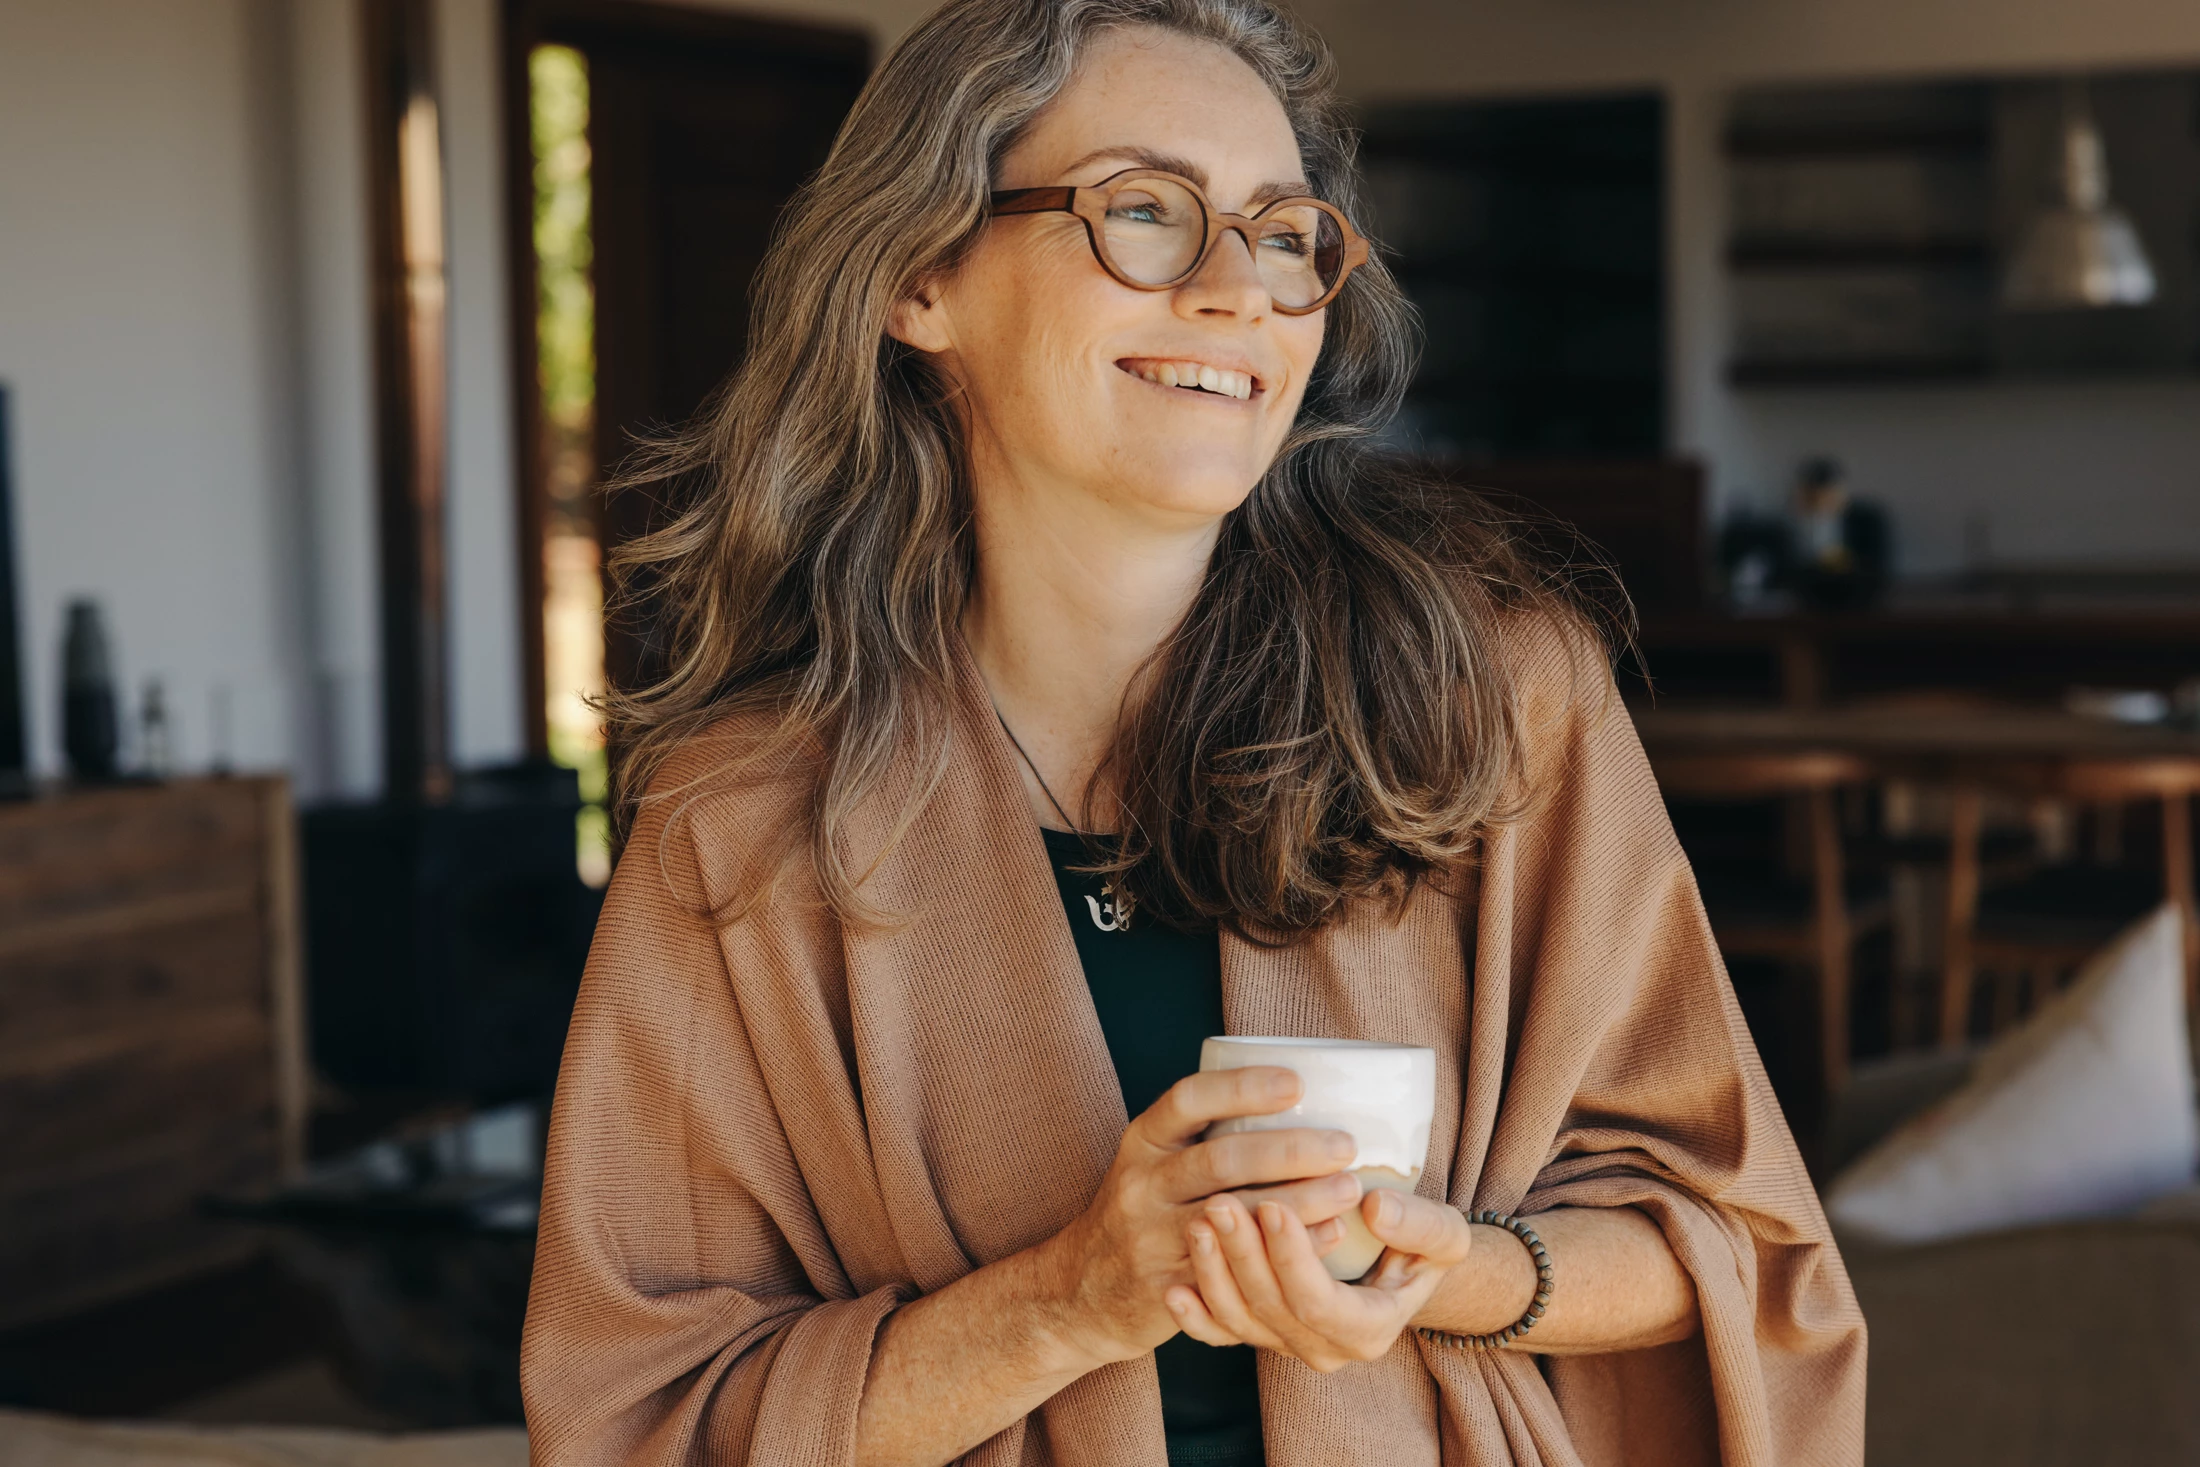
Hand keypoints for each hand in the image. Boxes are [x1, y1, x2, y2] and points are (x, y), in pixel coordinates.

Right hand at [1036, 1066, 1371, 1368]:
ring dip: (1300, 1201)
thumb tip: (1302, 1099)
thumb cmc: (1143, 1208)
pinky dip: (1288, 1250)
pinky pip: (1238, 1267)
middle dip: (1290, 1150)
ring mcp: (1152, 1238)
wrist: (1083, 1288)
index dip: (1242, 1088)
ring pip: (1234, 1217)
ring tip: (1347, 1188)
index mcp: (1142, 1141)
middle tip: (1345, 1145)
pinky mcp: (1171, 1287)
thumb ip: (1206, 1135)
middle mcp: (1142, 1184)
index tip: (1296, 1083)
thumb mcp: (1153, 1160)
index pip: (1188, 1099)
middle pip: (1221, 1159)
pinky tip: (1328, 1239)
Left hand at [1168, 1186, 1472, 1372]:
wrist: (1400, 1267)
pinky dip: (1194, 1316)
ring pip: (1238, 1321)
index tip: (1273, 1205)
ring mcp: (1285, 1344)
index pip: (1319, 1303)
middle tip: (1219, 1203)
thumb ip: (1422, 1226)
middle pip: (1270, 1309)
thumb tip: (1377, 1207)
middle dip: (1242, 1256)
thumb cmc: (1422, 1245)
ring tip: (1198, 1221)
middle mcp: (1323, 1349)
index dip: (1292, 1258)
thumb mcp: (1445, 1235)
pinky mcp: (1259, 1332)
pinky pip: (1219, 1334)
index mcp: (1368, 1330)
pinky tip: (1173, 1287)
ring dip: (1212, 1273)